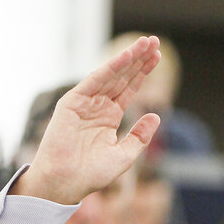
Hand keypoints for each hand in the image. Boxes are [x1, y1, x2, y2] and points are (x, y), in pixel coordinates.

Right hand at [15, 36, 163, 204]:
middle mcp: (97, 106)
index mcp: (109, 116)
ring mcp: (84, 102)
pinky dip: (110, 68)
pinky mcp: (72, 102)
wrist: (66, 182)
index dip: (143, 72)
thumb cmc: (91, 174)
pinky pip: (94, 81)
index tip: (157, 56)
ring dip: (128, 58)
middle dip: (139, 59)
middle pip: (122, 77)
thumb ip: (140, 136)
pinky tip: (126, 57)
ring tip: (145, 43)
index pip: (129, 88)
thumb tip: (156, 116)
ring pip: (111, 75)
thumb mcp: (124, 155)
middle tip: (154, 41)